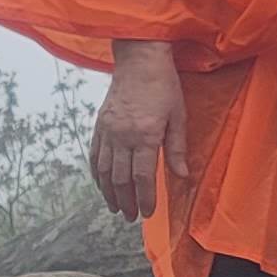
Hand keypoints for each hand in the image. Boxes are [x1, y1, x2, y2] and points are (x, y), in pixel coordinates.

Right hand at [90, 42, 189, 220]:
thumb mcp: (178, 116)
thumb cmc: (164, 86)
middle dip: (126, 201)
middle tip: (131, 217)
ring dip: (109, 192)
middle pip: (120, 178)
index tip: (147, 213)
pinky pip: (94, 155)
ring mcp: (107, 131)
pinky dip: (96, 174)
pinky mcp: (99, 125)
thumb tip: (182, 176)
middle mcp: (122, 135)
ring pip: (103, 170)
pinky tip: (101, 185)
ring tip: (116, 208)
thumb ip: (177, 148)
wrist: (139, 59)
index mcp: (144, 135)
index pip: (142, 176)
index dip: (145, 198)